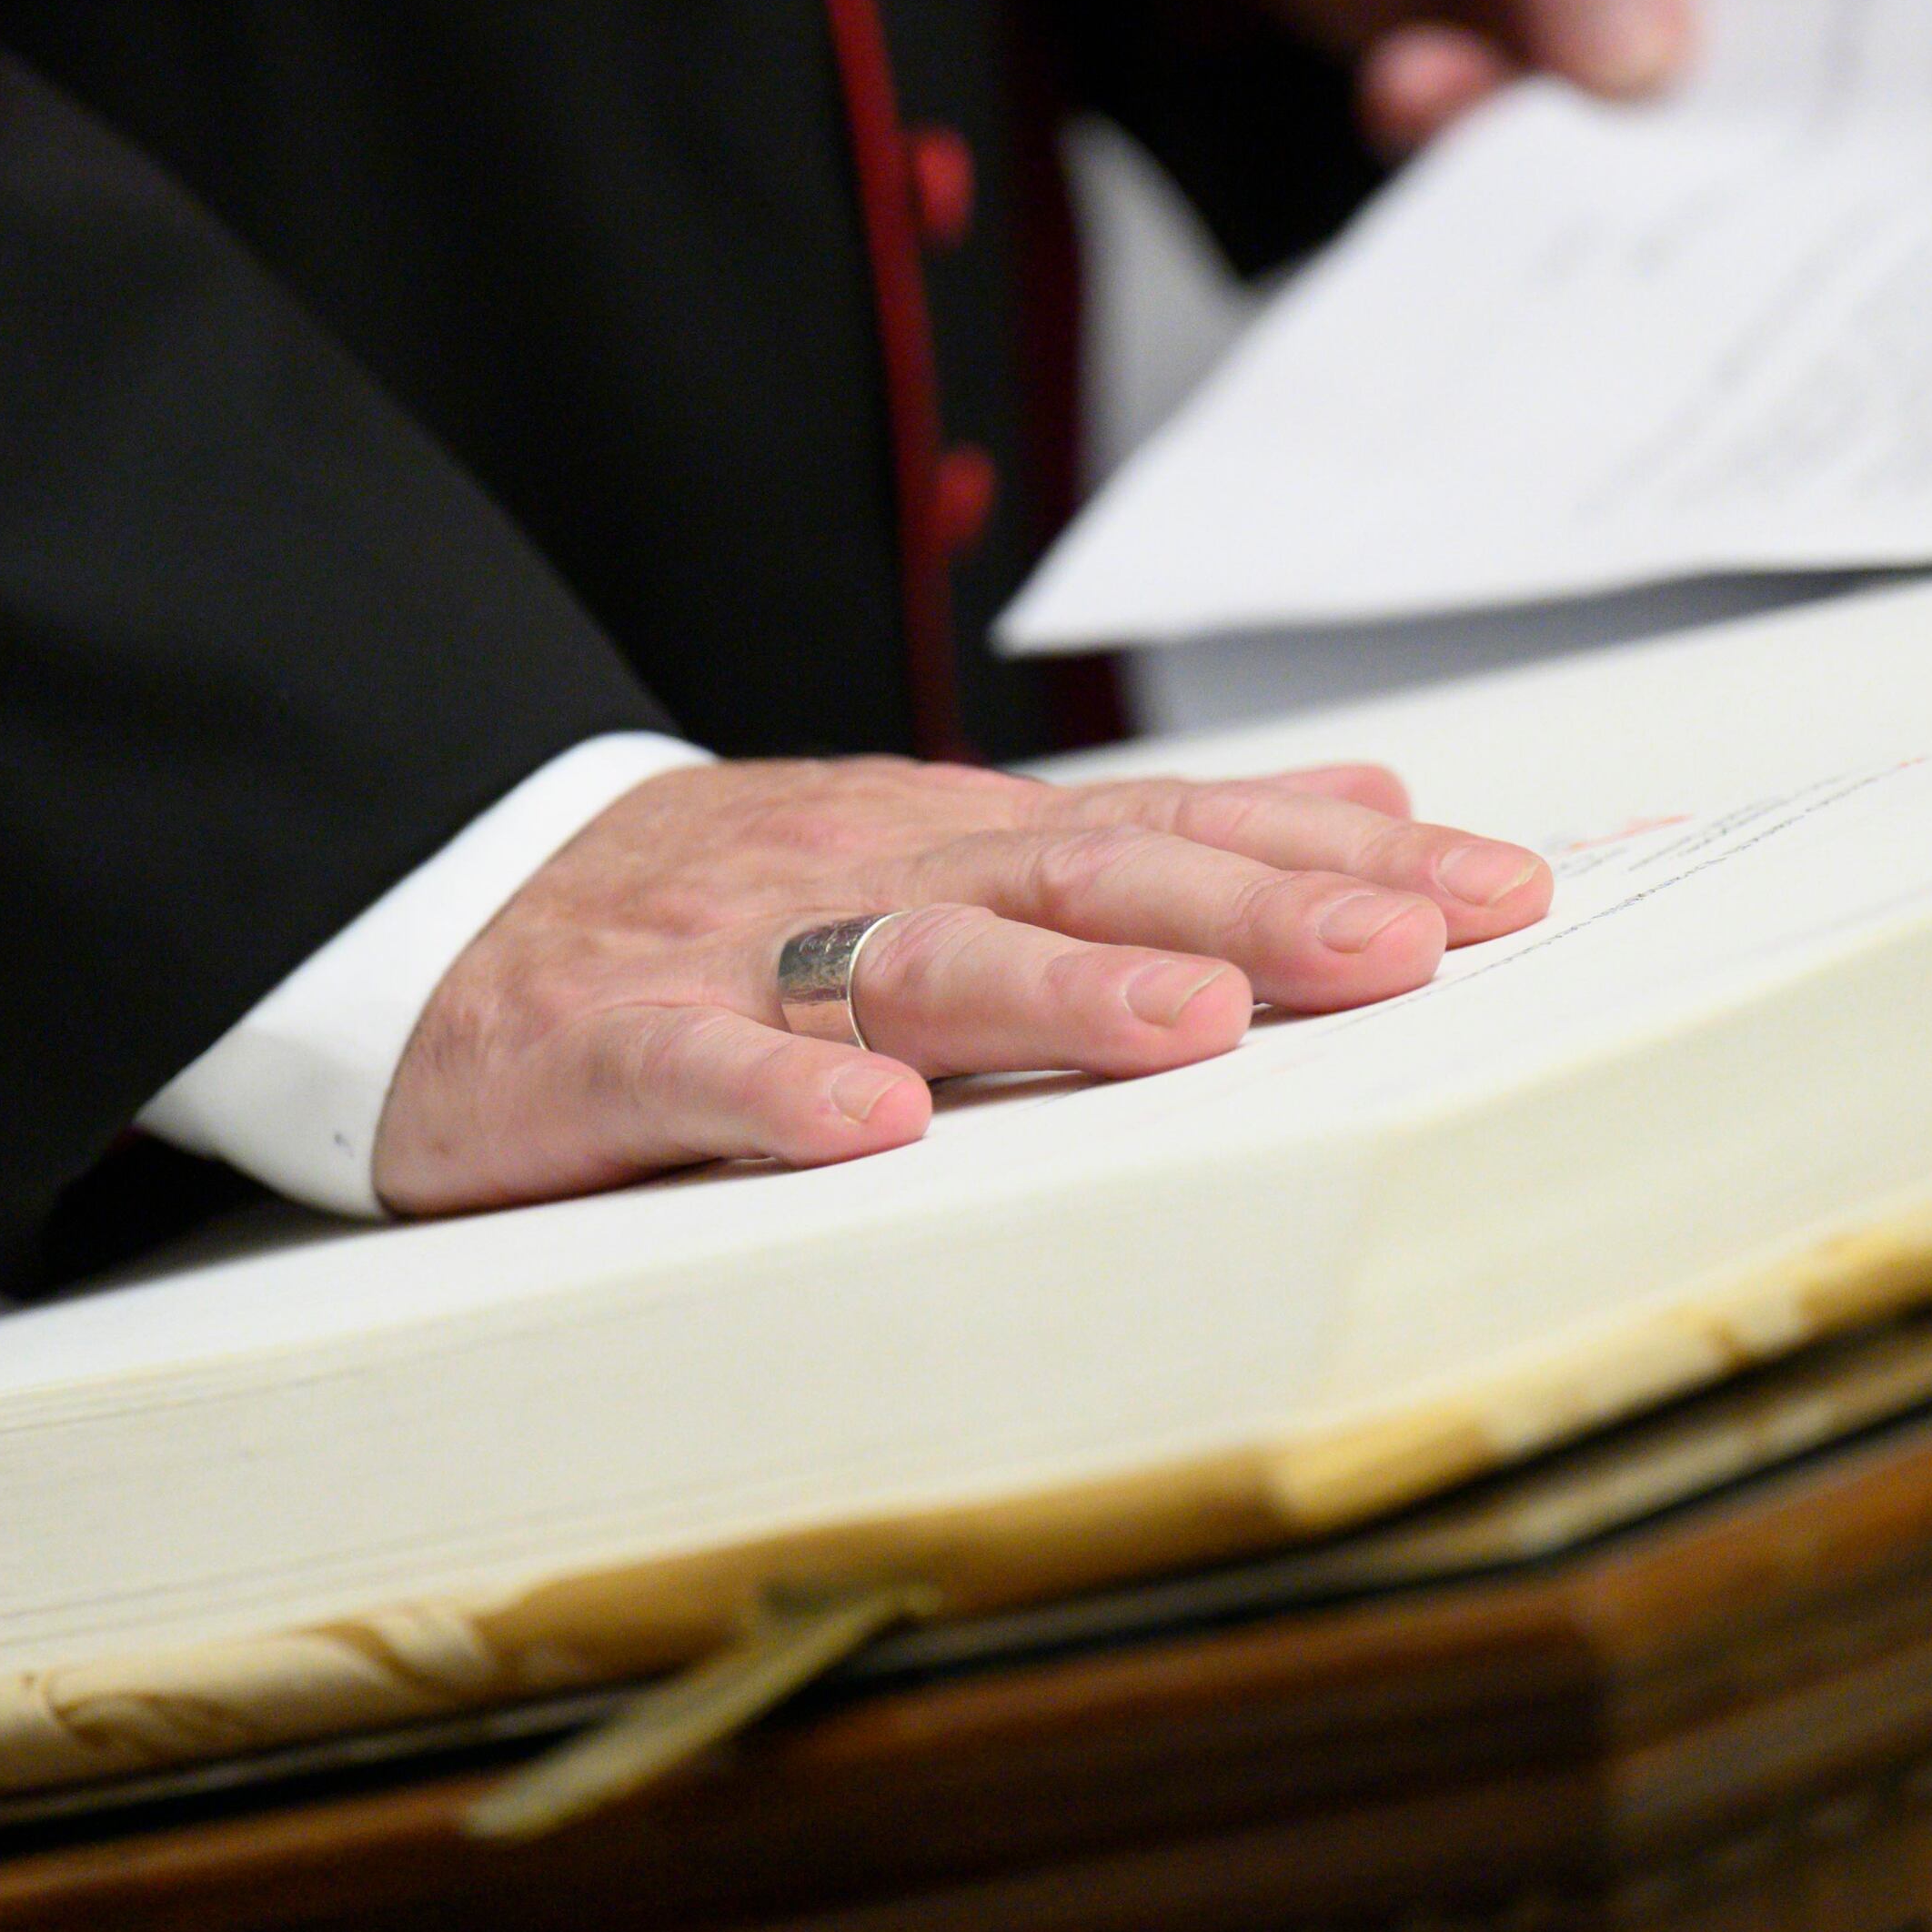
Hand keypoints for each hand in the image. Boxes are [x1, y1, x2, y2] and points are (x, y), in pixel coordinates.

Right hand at [375, 757, 1550, 1212]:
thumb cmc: (717, 906)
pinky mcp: (601, 1044)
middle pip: (1082, 882)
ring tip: (1192, 1028)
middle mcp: (874, 874)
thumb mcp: (940, 846)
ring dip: (1059, 995)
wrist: (426, 908)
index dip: (1339, 859)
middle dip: (1254, 913)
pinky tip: (875, 1131)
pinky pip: (699, 1067)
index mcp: (961, 841)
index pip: (1180, 833)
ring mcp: (737, 955)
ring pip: (913, 960)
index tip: (1505, 894)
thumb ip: (1149, 841)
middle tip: (1405, 949)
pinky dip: (784, 1092)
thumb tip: (1375, 800)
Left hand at [1192, 0, 1931, 155]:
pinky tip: (1411, 95)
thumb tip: (1642, 60)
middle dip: (1745, 105)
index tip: (1925, 92)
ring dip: (1577, 132)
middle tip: (1711, 180)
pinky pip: (1524, 115)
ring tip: (1490, 115)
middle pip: (1791, 17)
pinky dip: (1470, 130)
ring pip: (1651, 92)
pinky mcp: (1517, 35)